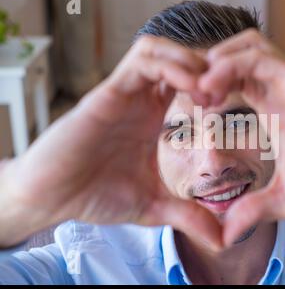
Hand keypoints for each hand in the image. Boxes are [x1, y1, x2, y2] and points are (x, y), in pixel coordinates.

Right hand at [0, 36, 221, 248]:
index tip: (228, 106)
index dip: (212, 85)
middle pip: (177, 57)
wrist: (52, 197)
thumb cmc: (95, 196)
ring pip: (160, 49)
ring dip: (190, 62)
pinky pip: (143, 61)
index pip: (186, 79)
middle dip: (207, 68)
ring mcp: (124, 92)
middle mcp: (139, 98)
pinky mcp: (108, 92)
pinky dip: (171, 66)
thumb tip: (221, 239)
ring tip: (207, 91)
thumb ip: (187, 215)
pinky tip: (188, 88)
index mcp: (151, 115)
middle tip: (223, 95)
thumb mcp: (153, 206)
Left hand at [200, 29, 284, 245]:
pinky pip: (260, 59)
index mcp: (273, 105)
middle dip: (206, 67)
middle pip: (235, 54)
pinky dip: (231, 66)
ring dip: (216, 61)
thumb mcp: (284, 198)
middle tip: (191, 94)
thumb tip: (225, 235)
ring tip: (200, 91)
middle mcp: (281, 88)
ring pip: (246, 45)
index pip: (234, 78)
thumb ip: (254, 209)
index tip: (193, 108)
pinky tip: (213, 89)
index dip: (209, 85)